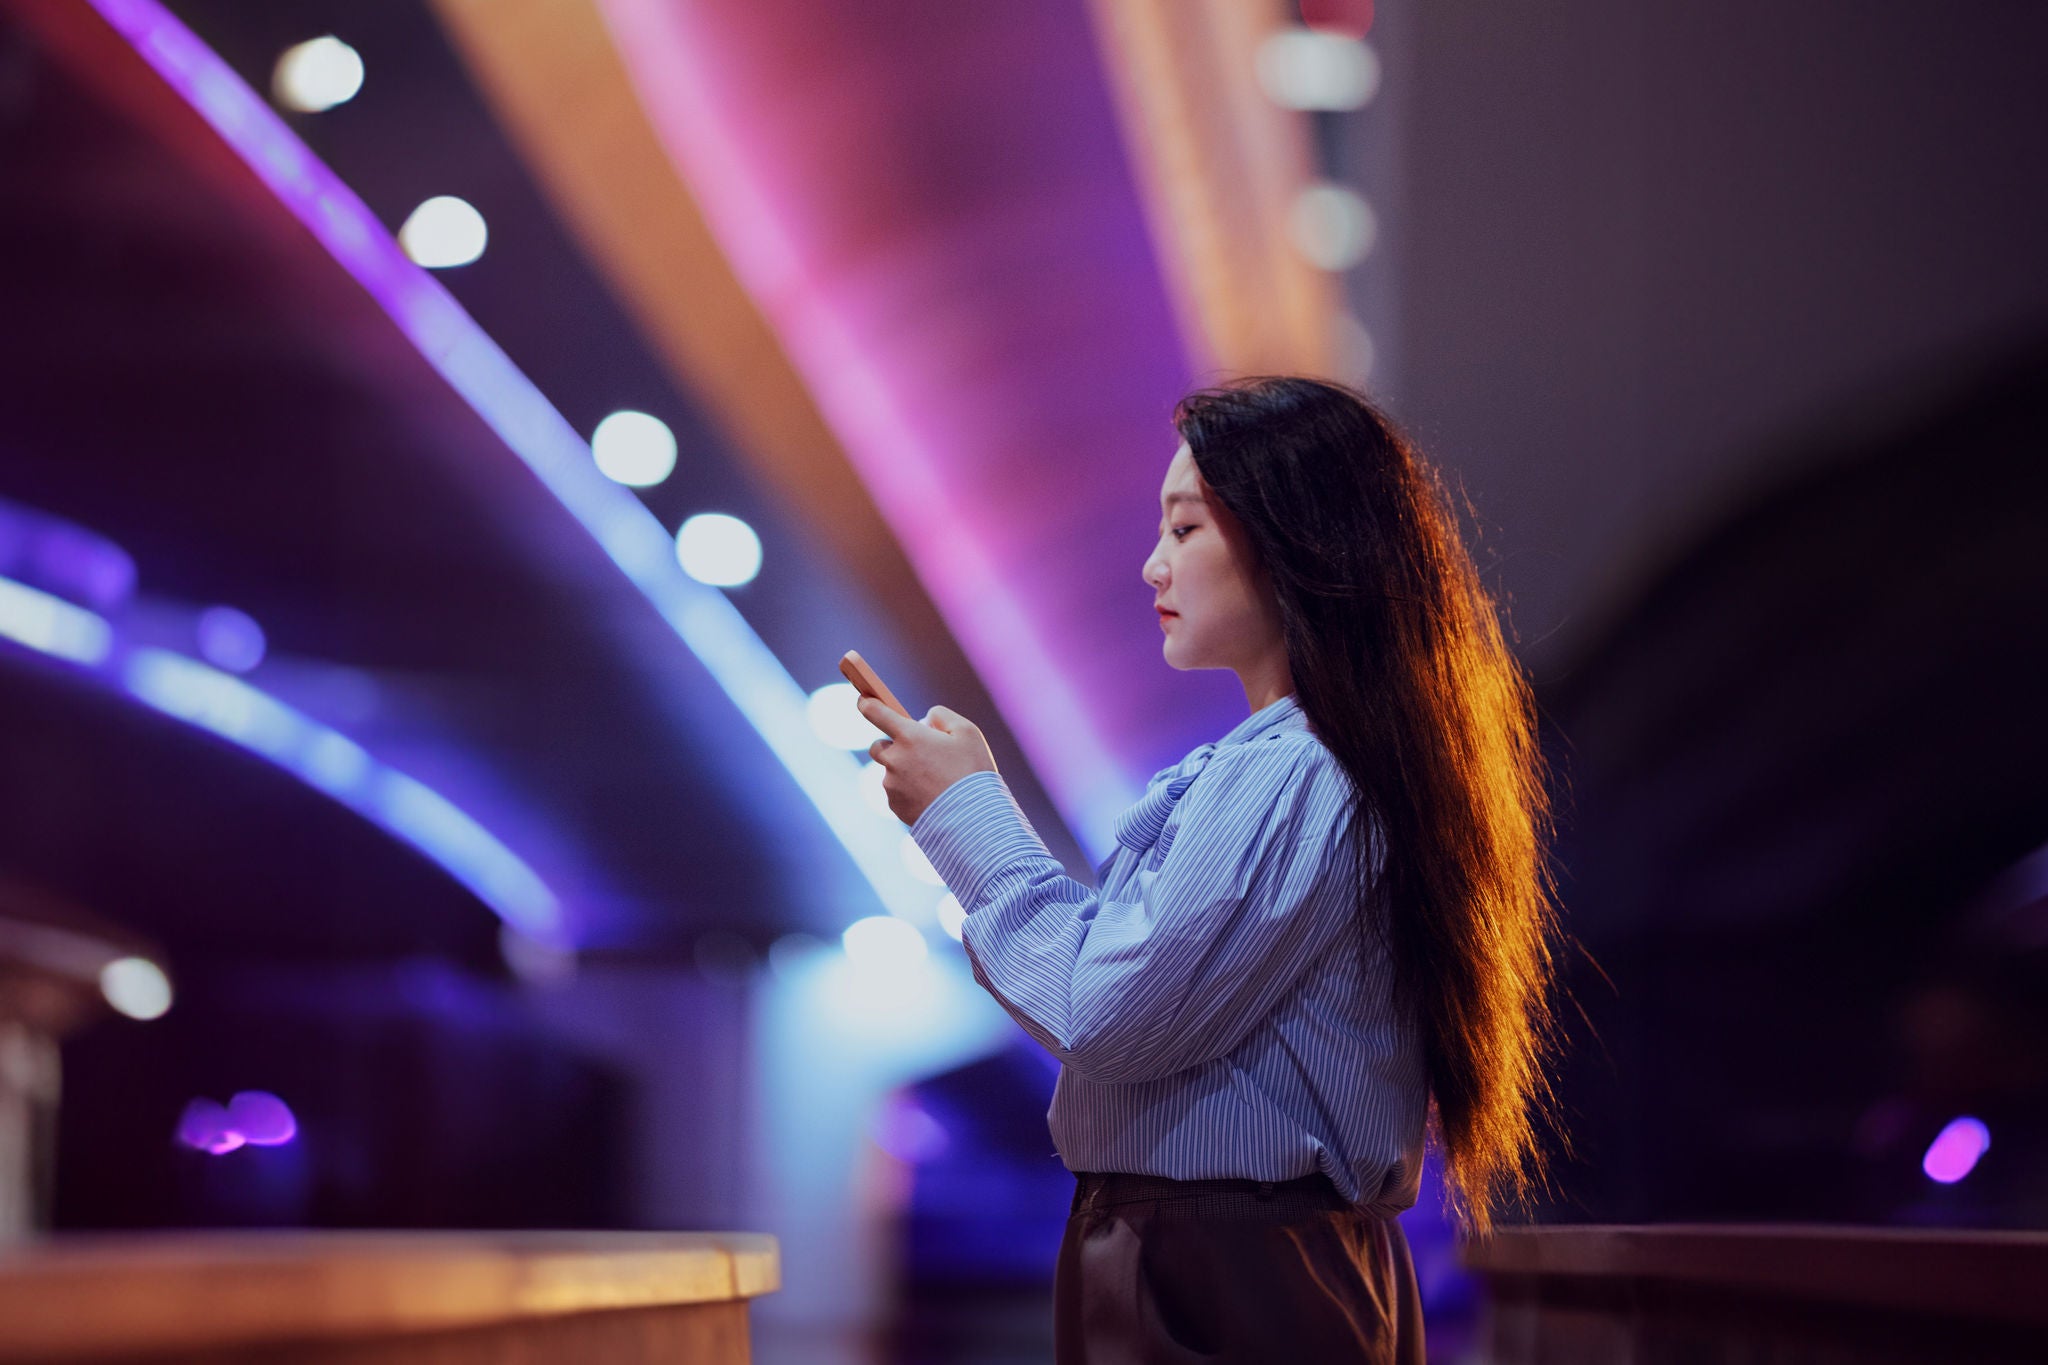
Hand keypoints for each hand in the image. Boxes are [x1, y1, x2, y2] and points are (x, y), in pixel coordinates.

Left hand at [861, 698, 997, 826]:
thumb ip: (942, 717)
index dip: (867, 704)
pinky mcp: (895, 806)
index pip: (875, 712)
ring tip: (936, 781)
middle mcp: (894, 760)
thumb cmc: (972, 772)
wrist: (972, 819)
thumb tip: (925, 720)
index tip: (863, 701)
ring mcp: (892, 785)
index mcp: (909, 737)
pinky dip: (909, 791)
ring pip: (891, 772)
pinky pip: (897, 793)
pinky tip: (932, 796)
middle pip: (877, 746)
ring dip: (905, 772)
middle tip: (917, 752)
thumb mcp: (967, 732)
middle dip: (892, 746)